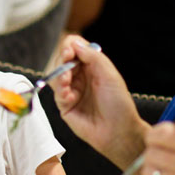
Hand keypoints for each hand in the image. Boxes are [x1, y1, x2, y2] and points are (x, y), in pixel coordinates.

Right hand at [50, 36, 146, 168]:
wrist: (118, 131)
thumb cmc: (118, 104)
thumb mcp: (109, 75)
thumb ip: (92, 56)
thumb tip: (73, 43)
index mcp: (93, 67)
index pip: (75, 49)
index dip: (70, 47)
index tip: (70, 51)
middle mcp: (81, 77)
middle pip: (62, 60)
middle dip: (63, 59)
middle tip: (67, 59)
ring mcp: (72, 90)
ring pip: (55, 75)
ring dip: (59, 74)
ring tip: (66, 79)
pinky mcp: (65, 105)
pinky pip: (56, 93)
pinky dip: (60, 90)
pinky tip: (68, 94)